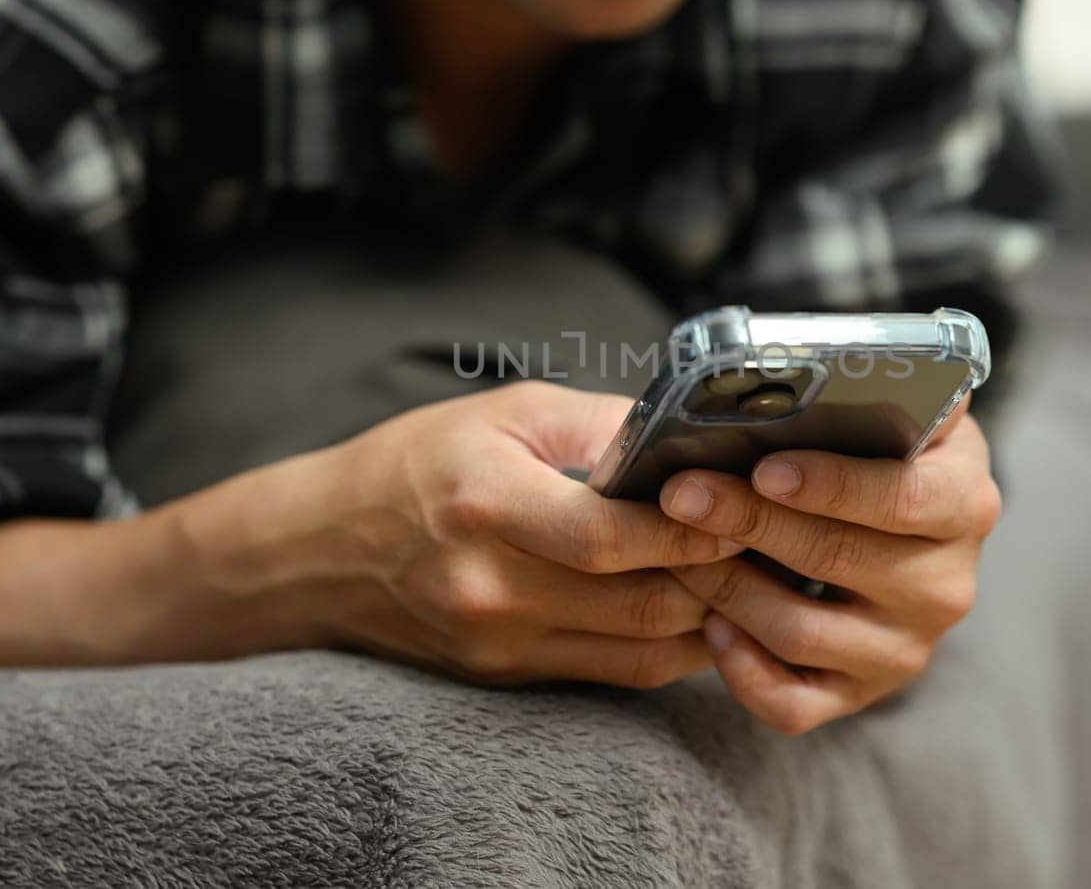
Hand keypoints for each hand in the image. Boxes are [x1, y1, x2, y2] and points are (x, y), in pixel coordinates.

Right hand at [331, 381, 743, 687]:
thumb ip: (602, 426)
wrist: (317, 552)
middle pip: (646, 605)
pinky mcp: (506, 675)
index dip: (696, 527)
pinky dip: (669, 644)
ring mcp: (499, 644)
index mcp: (489, 507)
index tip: (749, 503)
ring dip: (710, 618)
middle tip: (773, 540)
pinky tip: (699, 607)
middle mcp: (493, 589)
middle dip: (723, 576)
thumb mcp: (504, 414)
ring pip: (644, 651)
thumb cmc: (417, 464)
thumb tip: (694, 439)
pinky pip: (615, 671)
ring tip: (749, 574)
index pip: (618, 538)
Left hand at [658, 400, 998, 734]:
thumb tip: (825, 359)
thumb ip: (880, 381)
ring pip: (803, 633)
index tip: (763, 466)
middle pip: (838, 559)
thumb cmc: (882, 450)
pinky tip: (711, 626)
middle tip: (680, 494)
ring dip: (728, 588)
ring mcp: (906, 648)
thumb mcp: (901, 408)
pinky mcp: (863, 693)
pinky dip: (744, 670)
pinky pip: (795, 704)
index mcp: (964, 501)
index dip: (831, 484)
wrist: (905, 524)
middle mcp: (947, 585)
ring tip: (676, 547)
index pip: (901, 498)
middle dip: (749, 522)